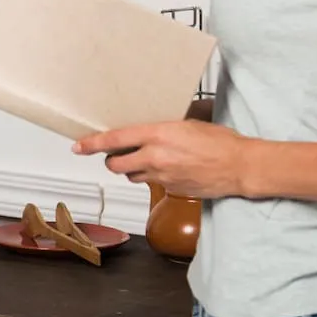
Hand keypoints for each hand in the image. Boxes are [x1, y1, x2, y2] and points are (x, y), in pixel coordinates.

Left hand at [72, 120, 248, 199]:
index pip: (114, 140)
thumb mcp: (185, 125)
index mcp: (157, 135)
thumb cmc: (218, 141)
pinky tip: (170, 170)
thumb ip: (160, 130)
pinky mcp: (170, 191)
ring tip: (149, 160)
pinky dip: (154, 178)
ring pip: (132, 177)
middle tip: (118, 155)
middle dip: (113, 161)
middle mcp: (155, 157)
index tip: (78, 146)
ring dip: (133, 170)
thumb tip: (146, 132)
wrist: (239, 167)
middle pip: (116, 165)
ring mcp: (162, 177)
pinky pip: (152, 184)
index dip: (92, 144)